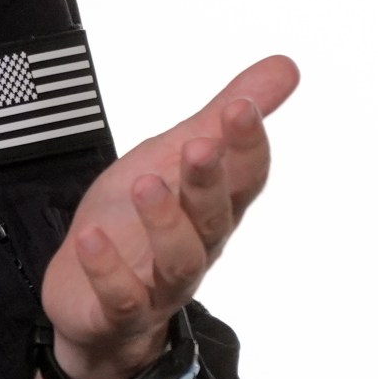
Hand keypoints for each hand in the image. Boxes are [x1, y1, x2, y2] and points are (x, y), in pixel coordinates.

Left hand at [39, 55, 299, 378]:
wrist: (91, 299)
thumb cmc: (138, 222)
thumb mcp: (172, 157)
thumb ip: (220, 119)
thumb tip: (287, 66)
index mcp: (213, 208)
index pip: (245, 179)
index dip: (247, 146)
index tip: (240, 107)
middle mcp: (197, 247)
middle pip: (215, 218)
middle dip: (210, 181)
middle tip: (201, 144)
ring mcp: (160, 284)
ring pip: (178, 260)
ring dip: (165, 222)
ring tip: (145, 184)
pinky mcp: (119, 313)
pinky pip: (122, 297)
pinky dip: (108, 270)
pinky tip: (91, 239)